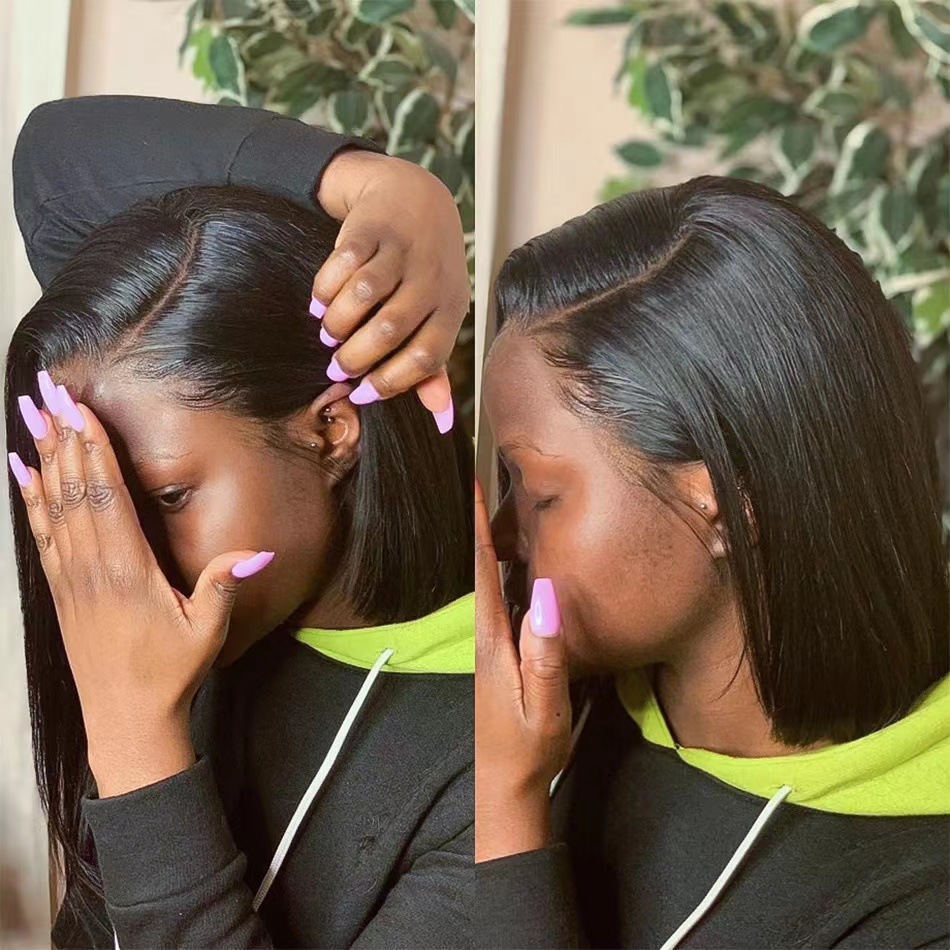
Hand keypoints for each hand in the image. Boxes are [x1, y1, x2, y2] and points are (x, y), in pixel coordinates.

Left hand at [9, 379, 275, 796]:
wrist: (125, 720)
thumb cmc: (170, 673)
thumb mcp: (207, 631)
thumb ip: (222, 586)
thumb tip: (258, 552)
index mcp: (128, 571)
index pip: (106, 499)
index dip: (93, 452)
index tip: (81, 411)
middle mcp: (92, 568)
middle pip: (74, 491)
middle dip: (63, 438)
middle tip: (49, 393)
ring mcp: (70, 578)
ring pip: (53, 506)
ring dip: (44, 458)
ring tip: (33, 415)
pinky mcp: (60, 591)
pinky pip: (41, 535)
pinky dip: (31, 499)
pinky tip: (23, 472)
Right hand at [314, 149, 469, 431]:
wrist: (414, 196)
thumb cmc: (425, 271)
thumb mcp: (438, 314)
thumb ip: (434, 367)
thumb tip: (441, 420)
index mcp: (451, 307)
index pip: (425, 356)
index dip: (390, 381)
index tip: (360, 393)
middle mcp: (432, 278)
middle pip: (390, 329)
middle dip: (356, 356)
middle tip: (336, 365)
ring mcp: (403, 249)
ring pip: (364, 295)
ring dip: (337, 322)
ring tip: (327, 333)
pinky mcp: (372, 226)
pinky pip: (343, 262)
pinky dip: (326, 287)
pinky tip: (319, 301)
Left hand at [474, 476, 571, 861]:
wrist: (506, 784)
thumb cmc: (528, 747)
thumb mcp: (543, 707)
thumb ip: (545, 655)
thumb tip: (545, 594)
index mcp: (492, 638)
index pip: (483, 567)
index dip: (479, 521)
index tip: (473, 477)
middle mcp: (484, 631)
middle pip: (480, 562)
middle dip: (480, 517)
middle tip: (482, 470)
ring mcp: (489, 641)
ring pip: (488, 576)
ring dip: (489, 537)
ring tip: (496, 499)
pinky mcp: (498, 650)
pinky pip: (498, 594)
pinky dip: (500, 565)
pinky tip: (513, 557)